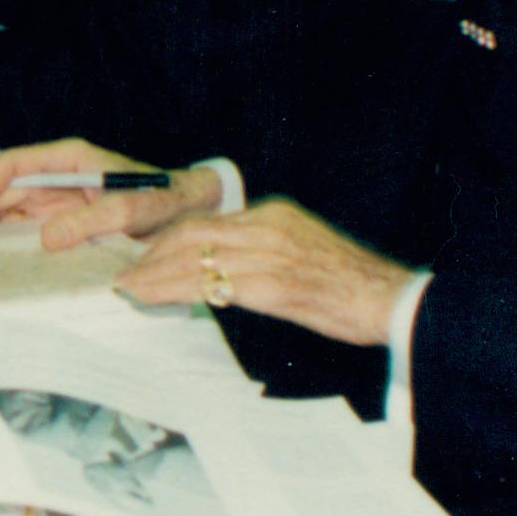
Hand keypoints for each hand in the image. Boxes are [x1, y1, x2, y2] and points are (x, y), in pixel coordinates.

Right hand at [0, 138, 220, 245]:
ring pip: (9, 211)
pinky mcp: (66, 221)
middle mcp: (59, 177)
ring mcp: (60, 200)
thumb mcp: (131, 209)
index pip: (15, 166)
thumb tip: (46, 240)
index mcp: (70, 159)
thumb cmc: (164, 199)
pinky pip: (27, 229)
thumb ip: (91, 222)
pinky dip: (3, 241)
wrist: (191, 208)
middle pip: (3, 190)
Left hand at [118, 201, 410, 344]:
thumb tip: (224, 271)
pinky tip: (149, 298)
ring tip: (127, 287)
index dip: (169, 238)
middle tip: (126, 272)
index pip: (207, 221)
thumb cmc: (350, 286)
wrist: (390, 300)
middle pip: (190, 232)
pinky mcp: (271, 284)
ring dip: (151, 273)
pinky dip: (169, 289)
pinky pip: (207, 283)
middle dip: (151, 253)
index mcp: (274, 215)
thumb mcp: (300, 253)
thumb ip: (262, 253)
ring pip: (191, 256)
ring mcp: (268, 253)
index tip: (145, 254)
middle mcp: (266, 226)